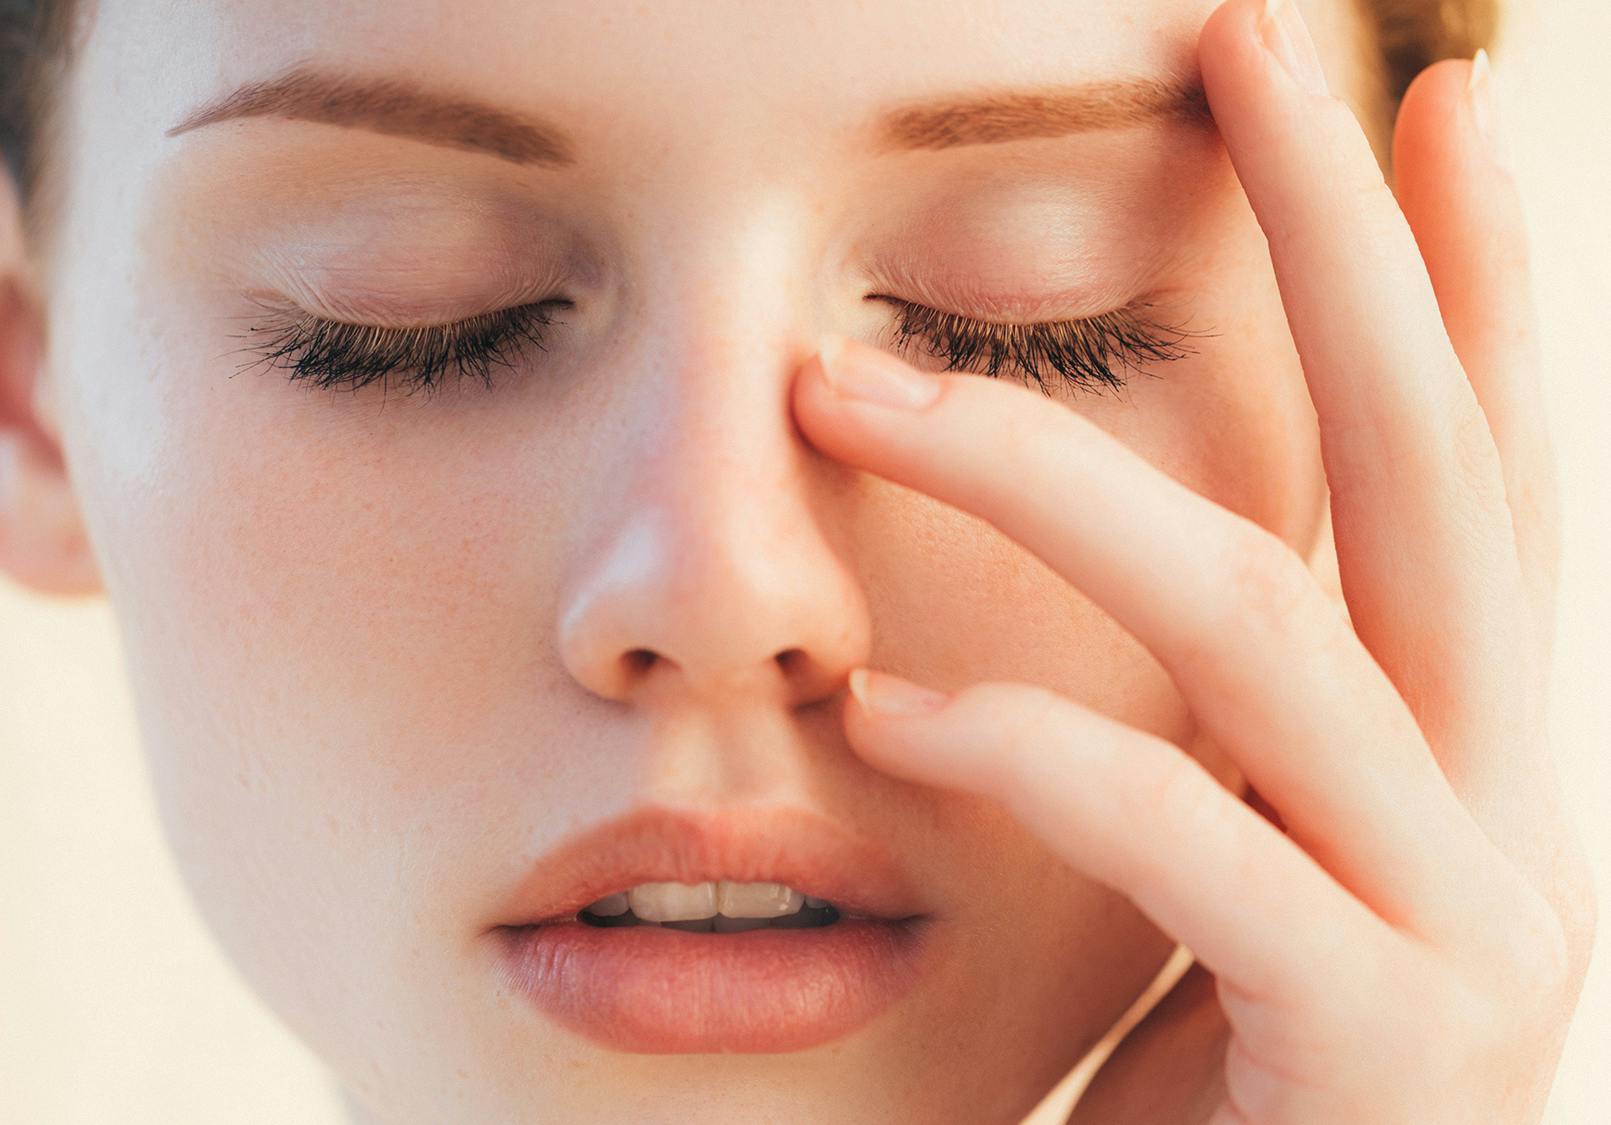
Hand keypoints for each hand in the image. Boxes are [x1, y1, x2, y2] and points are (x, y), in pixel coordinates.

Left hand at [788, 0, 1596, 1120]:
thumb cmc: (1202, 1093)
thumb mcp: (1206, 860)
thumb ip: (1203, 719)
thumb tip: (1108, 548)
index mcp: (1445, 751)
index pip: (1468, 468)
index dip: (1459, 275)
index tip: (1407, 93)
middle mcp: (1493, 808)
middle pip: (1434, 468)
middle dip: (1344, 246)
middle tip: (1253, 36)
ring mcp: (1459, 927)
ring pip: (1262, 619)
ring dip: (1038, 476)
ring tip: (843, 397)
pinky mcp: (1376, 1043)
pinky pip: (1181, 831)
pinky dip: (1023, 744)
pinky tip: (877, 701)